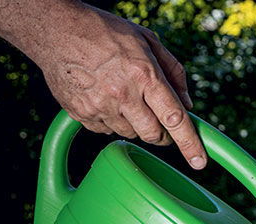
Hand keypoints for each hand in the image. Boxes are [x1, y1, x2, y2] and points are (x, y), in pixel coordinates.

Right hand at [31, 4, 207, 168]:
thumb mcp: (147, 40)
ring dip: (135, 124)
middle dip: (161, 134)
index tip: (199, 162)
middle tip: (159, 122)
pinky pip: (106, 130)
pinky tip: (104, 97)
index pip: (174, 118)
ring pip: (130, 134)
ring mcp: (100, 107)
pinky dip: (111, 120)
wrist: (56, 30)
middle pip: (153, 135)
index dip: (190, 143)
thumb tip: (188, 104)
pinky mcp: (82, 114)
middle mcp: (123, 95)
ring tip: (123, 96)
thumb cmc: (105, 32)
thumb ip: (173, 72)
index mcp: (144, 75)